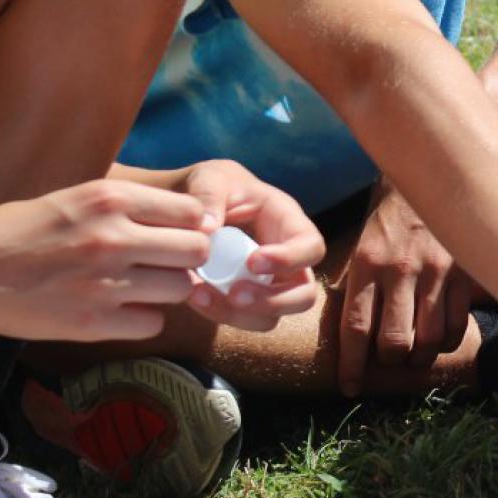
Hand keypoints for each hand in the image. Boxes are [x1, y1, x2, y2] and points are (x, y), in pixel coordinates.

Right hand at [0, 179, 218, 342]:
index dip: (194, 226)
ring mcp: (105, 282)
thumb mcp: (74, 198)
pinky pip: (151, 323)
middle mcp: (114, 237)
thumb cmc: (17, 231)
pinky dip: (142, 319)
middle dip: (188, 259)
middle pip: (197, 250)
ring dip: (167, 290)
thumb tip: (187, 218)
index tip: (180, 235)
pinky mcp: (93, 322)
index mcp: (110, 198)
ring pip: (180, 289)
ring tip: (139, 286)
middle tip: (166, 264)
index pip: (193, 211)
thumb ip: (127, 207)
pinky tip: (119, 310)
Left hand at [171, 159, 322, 330]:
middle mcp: (286, 258)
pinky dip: (218, 314)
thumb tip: (206, 230)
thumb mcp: (210, 178)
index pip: (310, 247)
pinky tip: (193, 296)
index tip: (253, 263)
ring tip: (199, 296)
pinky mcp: (244, 300)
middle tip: (235, 295)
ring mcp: (267, 284)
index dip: (290, 259)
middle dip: (273, 301)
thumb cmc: (209, 187)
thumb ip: (208, 196)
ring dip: (240, 315)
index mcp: (288, 222)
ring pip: (272, 316)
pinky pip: (242, 319)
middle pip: (304, 294)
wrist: (187, 209)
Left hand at [336, 182, 472, 395]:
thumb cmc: (392, 219)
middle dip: (389, 362)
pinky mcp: (464, 274)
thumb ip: (360, 287)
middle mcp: (401, 271)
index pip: (355, 328)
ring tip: (414, 354)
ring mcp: (436, 274)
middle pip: (394, 343)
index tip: (350, 388)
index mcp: (368, 264)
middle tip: (389, 361)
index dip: (352, 366)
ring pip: (428, 341)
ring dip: (419, 357)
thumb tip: (354, 338)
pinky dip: (446, 342)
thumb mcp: (364, 246)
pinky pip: (456, 326)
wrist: (434, 176)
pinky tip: (439, 338)